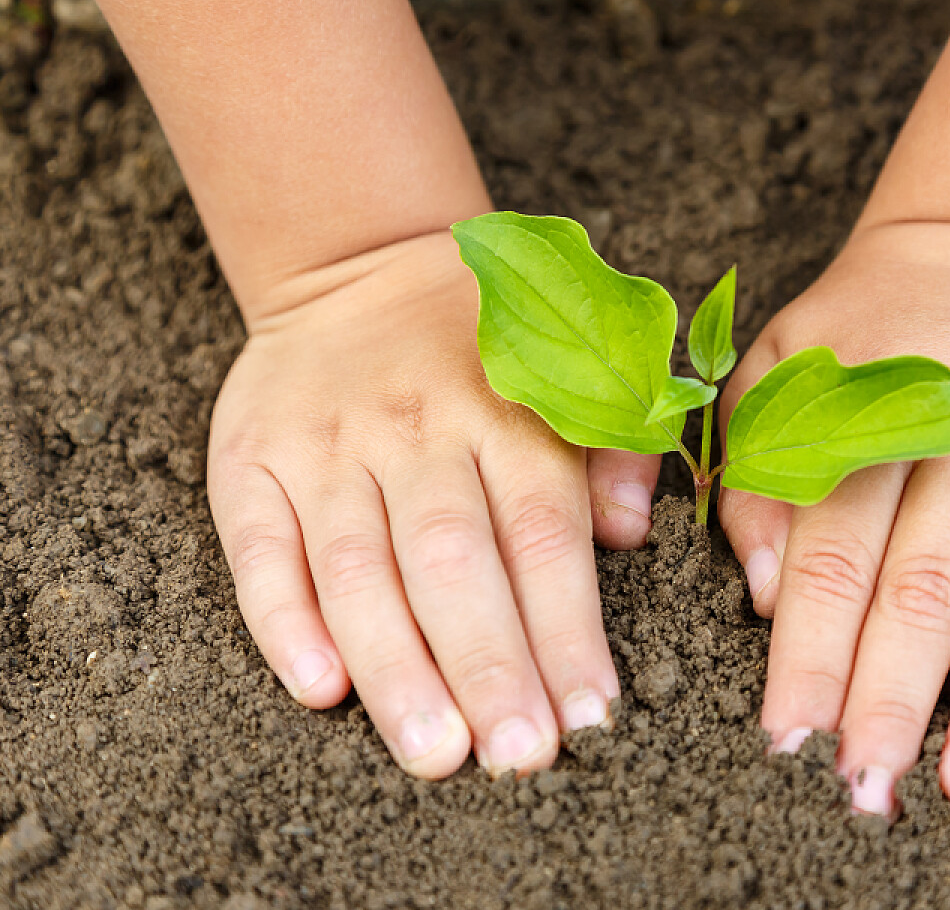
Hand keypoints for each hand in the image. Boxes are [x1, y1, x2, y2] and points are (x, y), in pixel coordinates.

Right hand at [207, 231, 658, 777]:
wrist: (362, 264)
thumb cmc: (494, 352)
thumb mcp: (572, 371)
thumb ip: (613, 449)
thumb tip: (628, 532)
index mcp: (510, 413)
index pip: (543, 535)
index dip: (568, 630)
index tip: (592, 716)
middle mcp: (417, 431)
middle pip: (455, 562)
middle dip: (490, 666)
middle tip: (519, 757)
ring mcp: (328, 447)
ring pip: (359, 569)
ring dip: (397, 668)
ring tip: (435, 752)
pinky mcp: (250, 460)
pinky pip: (260, 549)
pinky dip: (284, 622)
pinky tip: (320, 690)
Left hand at [719, 222, 949, 813]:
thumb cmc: (878, 326)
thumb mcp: (786, 360)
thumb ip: (759, 466)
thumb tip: (767, 593)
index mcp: (871, 392)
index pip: (833, 545)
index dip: (811, 650)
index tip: (792, 741)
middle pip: (929, 574)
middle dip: (896, 693)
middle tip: (872, 788)